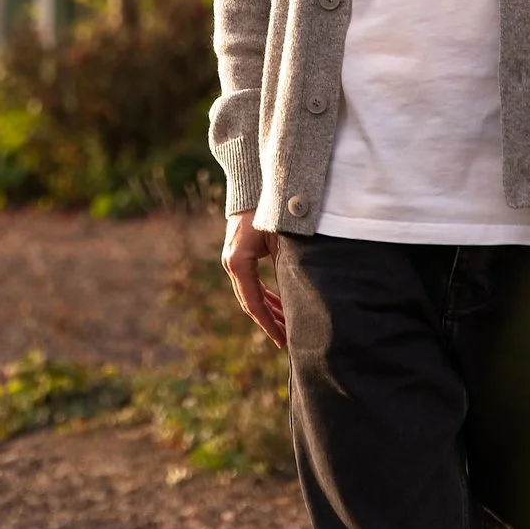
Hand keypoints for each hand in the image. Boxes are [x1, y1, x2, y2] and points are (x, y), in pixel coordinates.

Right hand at [221, 210, 284, 347]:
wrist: (253, 187)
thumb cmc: (270, 211)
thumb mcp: (282, 242)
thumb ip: (286, 269)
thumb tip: (297, 300)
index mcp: (239, 262)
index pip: (253, 302)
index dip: (268, 323)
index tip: (282, 340)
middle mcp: (232, 263)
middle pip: (250, 302)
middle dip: (269, 321)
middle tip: (286, 341)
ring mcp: (233, 260)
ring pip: (250, 294)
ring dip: (268, 310)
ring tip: (286, 327)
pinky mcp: (239, 257)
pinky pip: (251, 283)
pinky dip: (264, 295)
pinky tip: (278, 306)